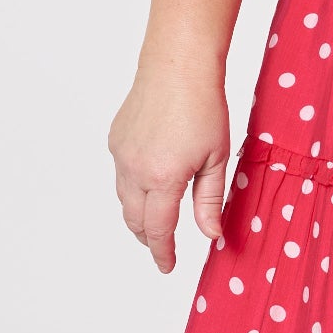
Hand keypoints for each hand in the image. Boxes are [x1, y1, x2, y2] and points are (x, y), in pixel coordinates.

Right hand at [108, 66, 229, 272]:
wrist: (177, 66)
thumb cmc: (204, 107)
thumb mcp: (216, 158)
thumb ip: (210, 201)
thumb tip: (210, 235)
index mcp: (163, 177)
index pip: (158, 229)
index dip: (163, 252)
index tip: (167, 266)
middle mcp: (135, 169)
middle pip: (134, 221)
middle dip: (148, 238)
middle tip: (162, 248)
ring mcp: (121, 155)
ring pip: (124, 200)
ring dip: (138, 216)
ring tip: (155, 222)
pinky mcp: (115, 140)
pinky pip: (121, 175)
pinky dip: (132, 188)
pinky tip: (149, 183)